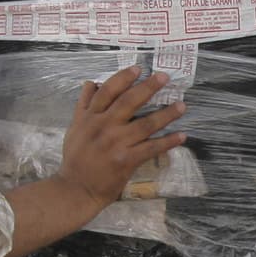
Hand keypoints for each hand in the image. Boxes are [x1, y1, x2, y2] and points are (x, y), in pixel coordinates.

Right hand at [59, 66, 186, 203]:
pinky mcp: (126, 160)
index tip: (139, 68)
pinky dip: (167, 142)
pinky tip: (181, 136)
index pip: (108, 91)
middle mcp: (103, 127)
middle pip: (129, 102)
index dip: (124, 78)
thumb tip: (91, 83)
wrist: (76, 188)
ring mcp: (116, 143)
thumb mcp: (74, 128)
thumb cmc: (75, 158)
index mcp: (90, 117)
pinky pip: (151, 148)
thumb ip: (83, 105)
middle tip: (165, 77)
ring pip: (145, 124)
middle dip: (148, 87)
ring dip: (166, 114)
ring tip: (182, 106)